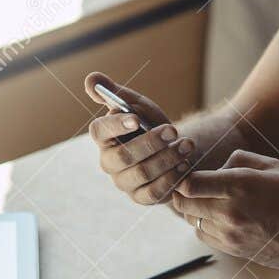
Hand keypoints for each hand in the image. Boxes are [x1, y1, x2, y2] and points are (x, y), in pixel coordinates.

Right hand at [85, 72, 193, 204]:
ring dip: (168, 158)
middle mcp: (109, 162)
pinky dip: (172, 178)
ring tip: (187, 145)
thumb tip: (92, 79)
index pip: (100, 131)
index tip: (136, 118)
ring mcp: (124, 182)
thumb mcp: (137, 105)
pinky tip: (185, 164)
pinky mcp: (141, 198)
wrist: (173, 149)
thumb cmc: (150, 125)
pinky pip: (154, 193)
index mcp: (104, 137)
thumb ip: (115, 93)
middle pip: (123, 156)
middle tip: (174, 130)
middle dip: (151, 142)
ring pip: (142, 173)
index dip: (116, 125)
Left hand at [169, 150, 278, 270]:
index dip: (184, 177)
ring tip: (210, 201)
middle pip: (184, 204)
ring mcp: (229, 234)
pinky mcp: (232, 249)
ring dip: (194, 210)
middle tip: (191, 186)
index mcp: (239, 187)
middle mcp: (229, 212)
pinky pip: (203, 235)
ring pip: (192, 221)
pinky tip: (219, 217)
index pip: (190, 184)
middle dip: (183, 193)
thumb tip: (217, 168)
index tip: (189, 173)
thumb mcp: (273, 167)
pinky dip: (204, 225)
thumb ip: (239, 160)